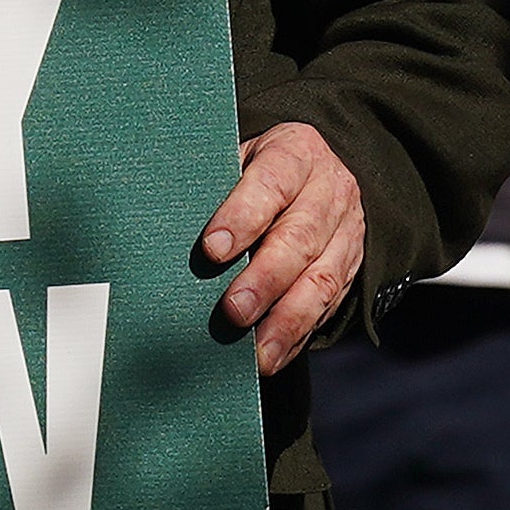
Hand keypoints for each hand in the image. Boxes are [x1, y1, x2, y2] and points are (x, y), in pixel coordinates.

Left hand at [200, 120, 366, 374]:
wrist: (321, 170)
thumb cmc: (257, 168)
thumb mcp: (240, 154)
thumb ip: (214, 181)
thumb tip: (159, 219)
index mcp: (295, 152)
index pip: (271, 182)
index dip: (243, 215)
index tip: (211, 249)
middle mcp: (329, 191)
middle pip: (299, 239)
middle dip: (265, 279)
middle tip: (232, 311)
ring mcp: (346, 233)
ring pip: (322, 280)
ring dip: (287, 320)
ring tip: (258, 354)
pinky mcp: (351, 269)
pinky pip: (328, 307)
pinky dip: (299, 335)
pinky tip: (273, 357)